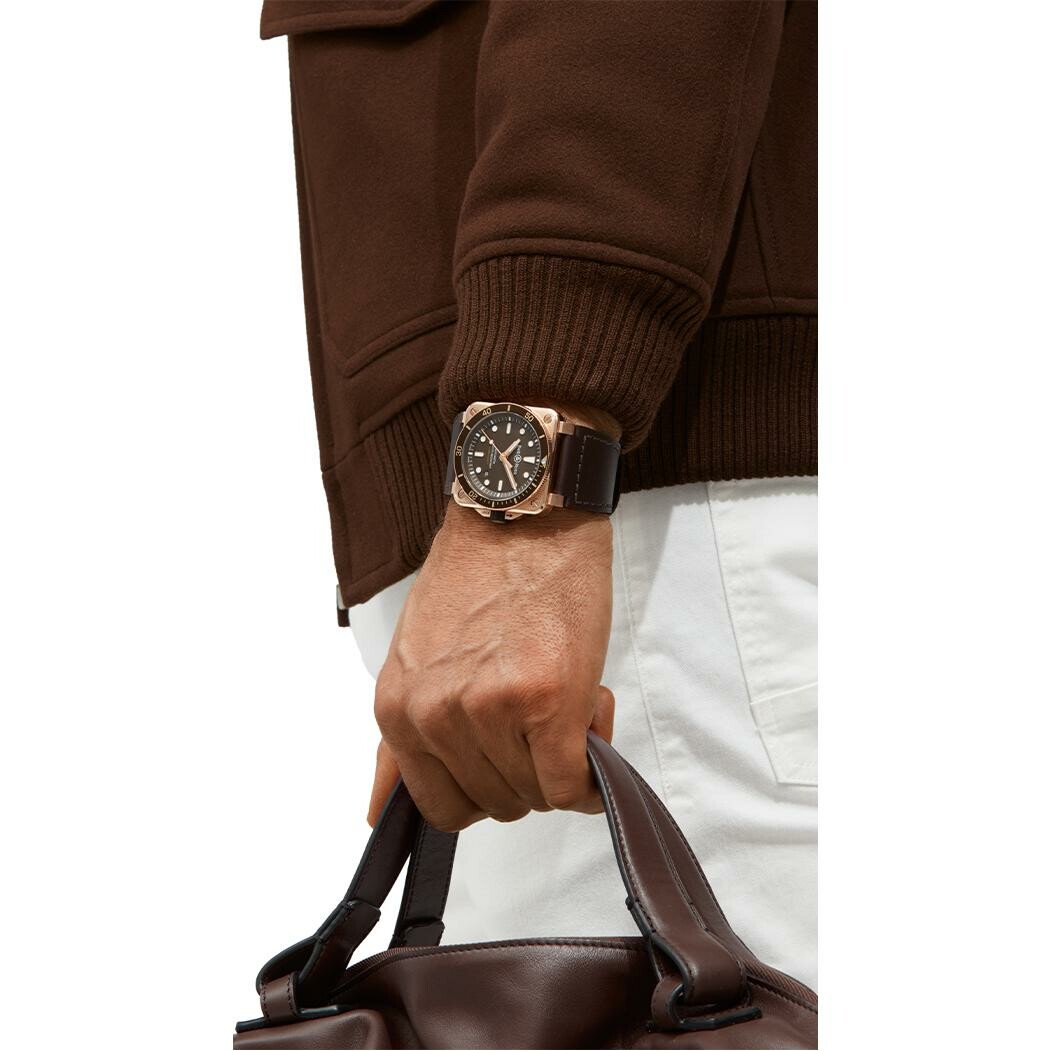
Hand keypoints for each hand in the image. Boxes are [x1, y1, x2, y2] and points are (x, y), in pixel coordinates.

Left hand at [368, 502, 615, 830]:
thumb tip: (373, 814)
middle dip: (527, 769)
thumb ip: (396, 741)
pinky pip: (572, 784)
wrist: (521, 516)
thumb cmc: (476, 578)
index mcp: (398, 710)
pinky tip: (591, 715)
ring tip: (563, 692)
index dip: (484, 787)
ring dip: (563, 758)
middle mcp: (435, 717)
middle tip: (539, 708)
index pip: (440, 807)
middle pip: (495, 803)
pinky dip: (591, 772)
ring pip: (538, 795)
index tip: (506, 751)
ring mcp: (489, 710)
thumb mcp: (414, 658)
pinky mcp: (546, 700)